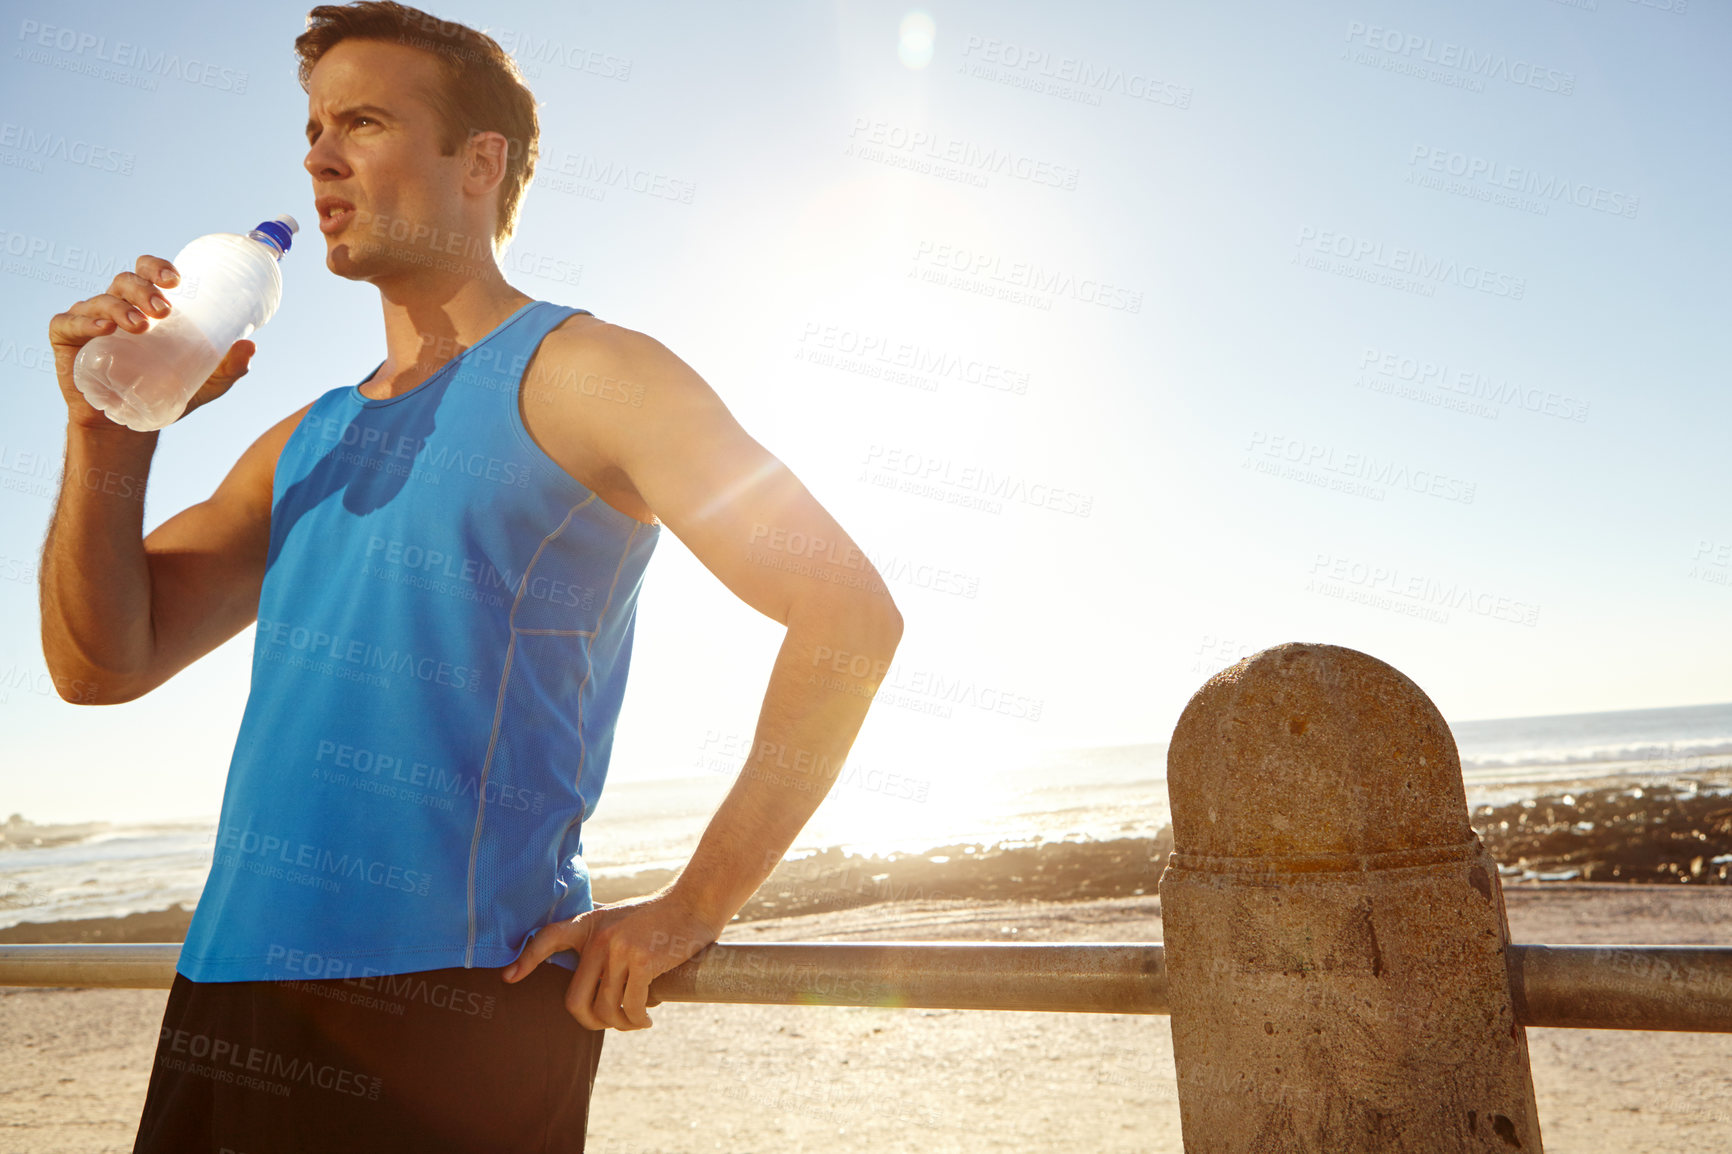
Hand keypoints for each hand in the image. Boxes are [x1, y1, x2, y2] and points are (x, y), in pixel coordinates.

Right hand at [49, 254, 255, 430]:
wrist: (126, 425)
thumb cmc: (164, 393)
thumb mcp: (205, 384)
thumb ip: (229, 368)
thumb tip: (251, 346)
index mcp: (145, 305)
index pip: (147, 272)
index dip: (158, 267)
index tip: (177, 280)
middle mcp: (116, 306)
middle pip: (125, 281)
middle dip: (144, 289)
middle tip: (164, 310)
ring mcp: (89, 320)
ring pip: (101, 300)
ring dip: (121, 307)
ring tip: (141, 326)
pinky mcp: (66, 339)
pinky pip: (68, 322)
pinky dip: (85, 322)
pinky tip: (103, 329)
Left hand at [500, 891, 720, 1030]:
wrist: (695, 903)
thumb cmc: (660, 917)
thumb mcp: (622, 920)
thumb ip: (602, 940)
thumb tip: (591, 977)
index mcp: (590, 924)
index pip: (548, 938)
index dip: (526, 959)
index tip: (509, 977)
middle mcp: (599, 938)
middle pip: (576, 999)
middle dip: (592, 1022)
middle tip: (610, 1023)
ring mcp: (620, 950)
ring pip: (606, 1008)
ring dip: (621, 1024)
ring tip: (636, 1022)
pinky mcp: (643, 962)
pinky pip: (631, 1007)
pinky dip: (638, 1020)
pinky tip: (648, 1018)